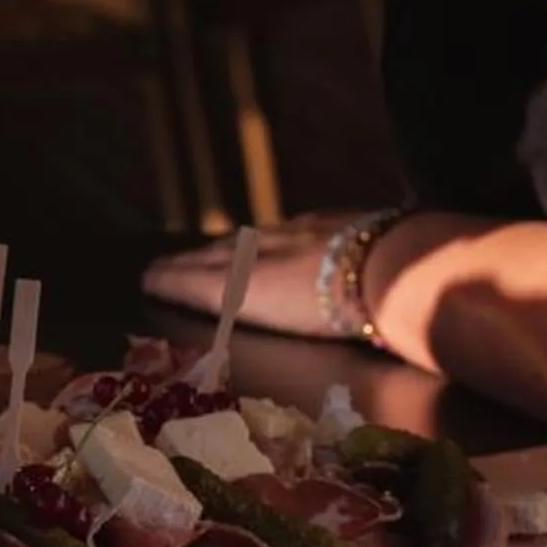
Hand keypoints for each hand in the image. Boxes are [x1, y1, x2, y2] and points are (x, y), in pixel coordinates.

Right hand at [142, 218, 338, 334]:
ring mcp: (299, 233)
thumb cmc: (344, 314)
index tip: (147, 276)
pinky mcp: (333, 223)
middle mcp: (266, 251)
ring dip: (223, 248)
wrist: (400, 269)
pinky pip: (283, 228)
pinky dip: (264, 236)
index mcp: (249, 281)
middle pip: (218, 255)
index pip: (201, 279)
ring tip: (208, 254)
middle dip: (187, 261)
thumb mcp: (283, 323)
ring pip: (250, 239)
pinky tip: (271, 236)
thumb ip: (242, 307)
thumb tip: (219, 308)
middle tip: (162, 265)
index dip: (173, 279)